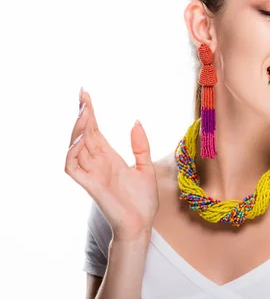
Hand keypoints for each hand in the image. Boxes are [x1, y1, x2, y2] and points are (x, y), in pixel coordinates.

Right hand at [64, 89, 158, 240]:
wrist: (142, 224)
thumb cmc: (143, 201)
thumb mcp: (146, 167)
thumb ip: (140, 146)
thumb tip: (135, 121)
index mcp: (110, 158)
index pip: (95, 131)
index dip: (90, 113)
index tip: (86, 95)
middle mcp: (98, 163)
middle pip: (84, 134)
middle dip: (83, 115)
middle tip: (83, 96)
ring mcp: (92, 174)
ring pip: (75, 147)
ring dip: (78, 130)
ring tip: (85, 113)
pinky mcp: (90, 186)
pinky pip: (72, 166)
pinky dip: (73, 152)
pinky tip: (82, 138)